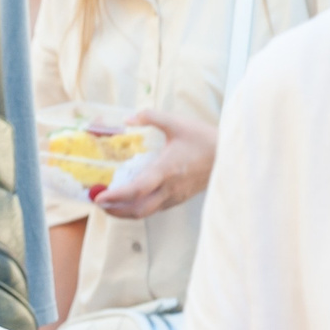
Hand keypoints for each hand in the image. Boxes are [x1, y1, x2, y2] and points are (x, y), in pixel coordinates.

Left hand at [92, 108, 216, 218]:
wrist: (231, 154)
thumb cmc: (205, 138)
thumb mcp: (177, 123)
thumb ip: (151, 117)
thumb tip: (127, 119)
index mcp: (167, 170)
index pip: (137, 190)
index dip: (116, 197)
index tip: (99, 197)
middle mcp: (170, 188)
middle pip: (137, 210)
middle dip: (114, 210)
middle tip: (98, 202)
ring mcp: (176, 196)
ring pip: (146, 212)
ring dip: (125, 212)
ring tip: (109, 204)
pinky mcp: (180, 199)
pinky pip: (156, 209)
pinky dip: (139, 208)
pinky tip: (131, 200)